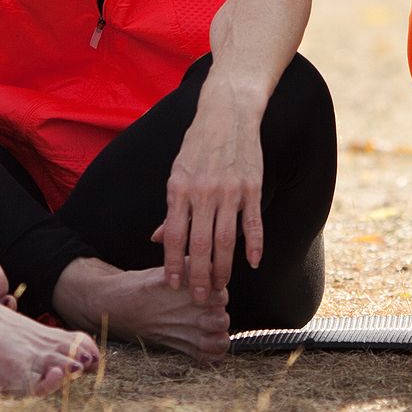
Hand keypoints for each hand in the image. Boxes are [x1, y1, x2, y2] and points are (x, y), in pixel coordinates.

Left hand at [155, 85, 264, 306]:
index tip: (174, 285)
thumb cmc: (198, 145)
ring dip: (223, 268)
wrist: (227, 112)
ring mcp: (229, 190)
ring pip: (225, 240)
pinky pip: (253, 223)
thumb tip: (157, 239)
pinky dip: (254, 245)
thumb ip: (171, 209)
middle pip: (199, 244)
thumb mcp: (177, 173)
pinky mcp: (252, 187)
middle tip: (199, 298)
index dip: (173, 264)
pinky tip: (252, 263)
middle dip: (198, 276)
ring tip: (221, 287)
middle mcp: (203, 192)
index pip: (174, 236)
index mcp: (179, 189)